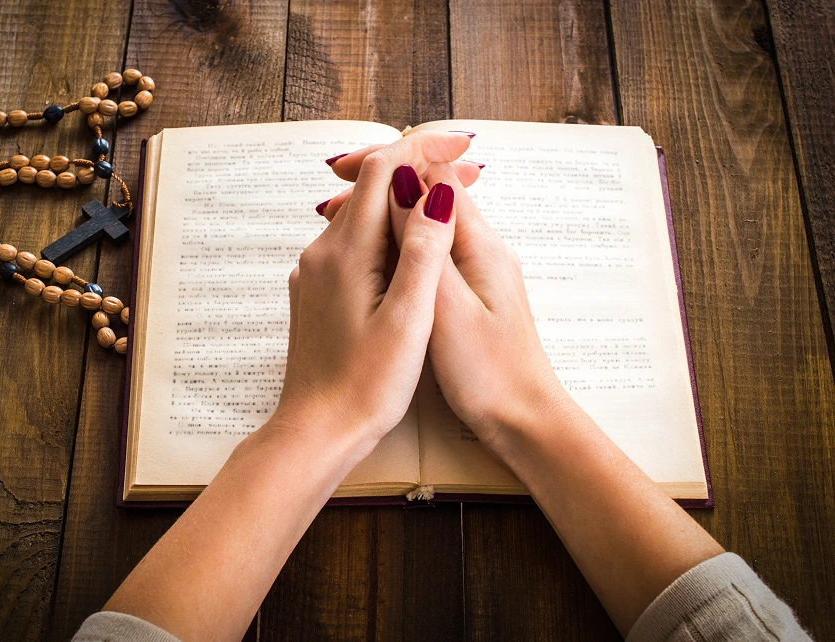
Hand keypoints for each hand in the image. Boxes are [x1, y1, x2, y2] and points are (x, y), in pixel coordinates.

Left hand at [274, 131, 471, 446]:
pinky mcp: (317, 292)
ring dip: (406, 202)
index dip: (427, 149)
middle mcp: (322, 252)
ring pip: (363, 214)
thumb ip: (424, 251)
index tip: (466, 148)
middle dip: (422, 171)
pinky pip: (353, 243)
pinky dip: (388, 232)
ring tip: (451, 205)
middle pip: (373, 185)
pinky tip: (413, 250)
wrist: (316, 431)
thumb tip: (438, 190)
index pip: (385, 170)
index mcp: (346, 252)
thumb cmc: (365, 386)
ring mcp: (315, 272)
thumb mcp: (409, 320)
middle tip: (471, 171)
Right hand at [331, 144, 570, 453]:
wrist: (523, 422)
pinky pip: (426, 253)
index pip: (433, 176)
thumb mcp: (448, 307)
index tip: (341, 171)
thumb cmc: (489, 374)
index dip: (387, 164)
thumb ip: (424, 245)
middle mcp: (480, 249)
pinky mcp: (466, 296)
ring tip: (336, 218)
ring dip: (383, 213)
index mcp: (479, 245)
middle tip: (329, 193)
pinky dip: (394, 245)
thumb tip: (403, 180)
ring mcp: (474, 272)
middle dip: (379, 185)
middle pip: (428, 194)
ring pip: (423, 223)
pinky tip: (369, 258)